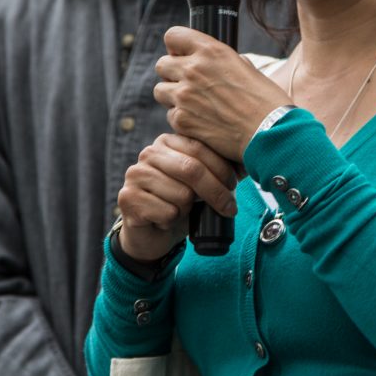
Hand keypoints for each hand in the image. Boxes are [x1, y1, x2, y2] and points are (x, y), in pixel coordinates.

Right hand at [117, 133, 236, 261]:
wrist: (152, 234)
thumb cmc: (179, 204)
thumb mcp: (200, 183)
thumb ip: (216, 170)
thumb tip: (247, 164)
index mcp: (166, 142)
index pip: (199, 148)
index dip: (222, 169)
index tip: (235, 185)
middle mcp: (148, 154)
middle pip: (191, 169)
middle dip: (216, 191)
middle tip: (228, 207)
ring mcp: (135, 175)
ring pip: (181, 194)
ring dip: (188, 209)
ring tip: (180, 211)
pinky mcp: (127, 199)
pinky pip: (167, 212)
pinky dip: (173, 221)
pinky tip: (165, 220)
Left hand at [155, 27, 291, 160]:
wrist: (269, 132)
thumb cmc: (265, 101)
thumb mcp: (246, 68)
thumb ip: (222, 62)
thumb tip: (211, 63)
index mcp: (210, 50)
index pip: (173, 36)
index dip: (176, 47)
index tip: (183, 56)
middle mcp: (193, 69)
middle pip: (162, 65)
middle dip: (172, 74)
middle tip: (188, 85)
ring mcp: (184, 95)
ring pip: (160, 91)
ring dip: (173, 97)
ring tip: (193, 105)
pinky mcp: (182, 120)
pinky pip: (170, 115)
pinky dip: (182, 120)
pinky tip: (201, 123)